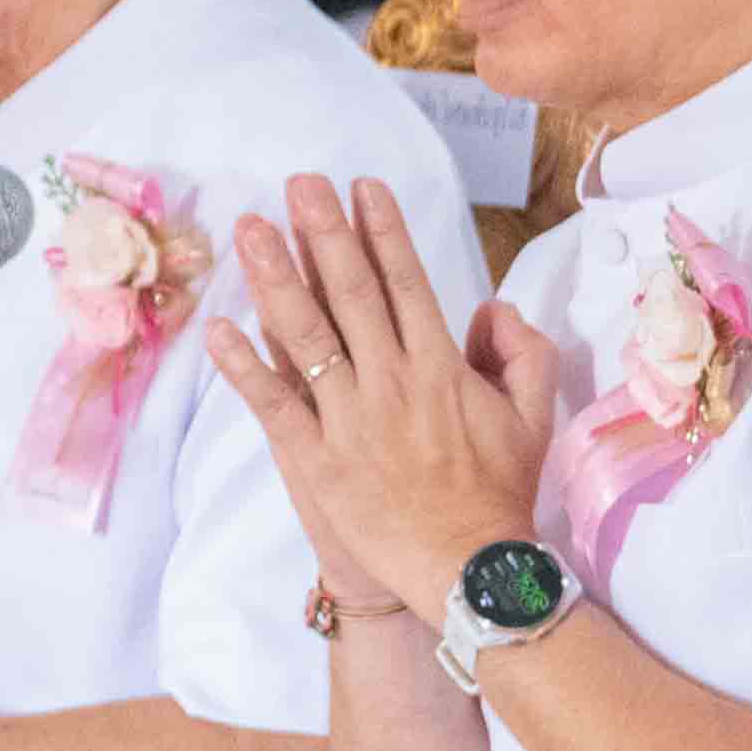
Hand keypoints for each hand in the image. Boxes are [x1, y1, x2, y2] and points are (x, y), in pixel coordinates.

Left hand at [203, 174, 559, 626]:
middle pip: (351, 291)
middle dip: (323, 230)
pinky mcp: (316, 458)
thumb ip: (521, 352)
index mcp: (440, 364)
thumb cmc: (498, 494)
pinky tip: (218, 327)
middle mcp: (392, 380)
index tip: (361, 186)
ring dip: (276, 276)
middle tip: (300, 182)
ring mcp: (350, 418)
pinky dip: (244, 365)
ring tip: (250, 229)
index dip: (381, 230)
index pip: (406, 281)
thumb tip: (493, 307)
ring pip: (306, 334)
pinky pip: (274, 402)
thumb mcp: (533, 417)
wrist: (466, 569)